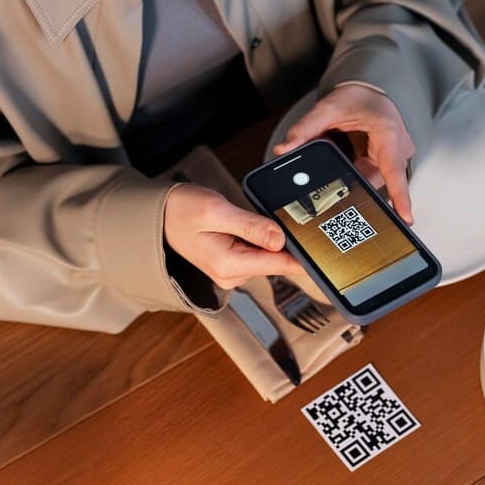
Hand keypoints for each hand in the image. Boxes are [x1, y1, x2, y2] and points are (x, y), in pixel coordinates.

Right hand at [164, 184, 303, 288]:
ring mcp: (232, 271)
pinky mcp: (232, 263)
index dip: (305, 255)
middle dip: (288, 240)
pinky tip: (253, 224)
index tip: (325, 251)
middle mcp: (232, 275)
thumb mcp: (217, 210)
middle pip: (277, 260)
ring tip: (257, 216)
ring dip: (272, 238)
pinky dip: (262, 239)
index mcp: (229, 265)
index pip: (280, 264)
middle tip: (297, 217)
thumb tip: (280, 239)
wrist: (158, 215)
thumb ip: (251, 225)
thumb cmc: (181, 210)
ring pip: (268, 255)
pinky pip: (258, 252)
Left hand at [273, 84, 414, 223]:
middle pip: (378, 181)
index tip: (405, 219)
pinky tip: (347, 161)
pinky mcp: (388, 162)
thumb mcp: (328, 108)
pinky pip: (371, 176)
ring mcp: (396, 156)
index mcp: (389, 133)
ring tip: (341, 154)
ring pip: (372, 181)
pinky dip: (356, 173)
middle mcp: (399, 147)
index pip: (395, 171)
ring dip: (353, 176)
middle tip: (333, 173)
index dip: (400, 198)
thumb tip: (285, 149)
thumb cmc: (356, 96)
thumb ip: (305, 129)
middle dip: (353, 183)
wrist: (368, 89)